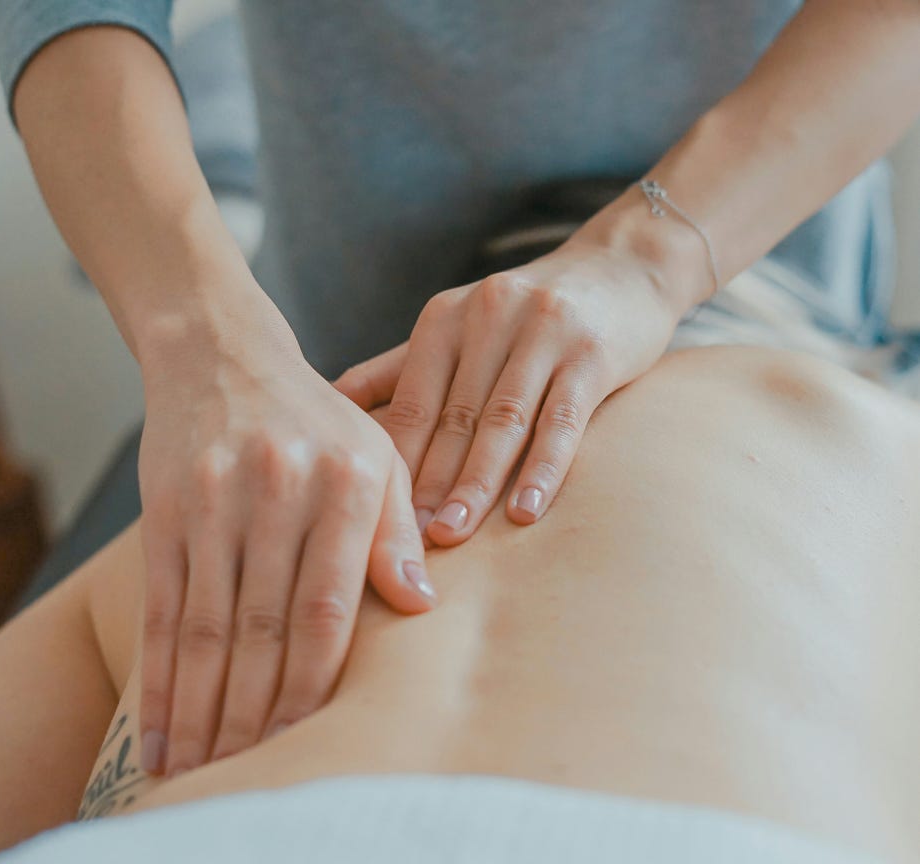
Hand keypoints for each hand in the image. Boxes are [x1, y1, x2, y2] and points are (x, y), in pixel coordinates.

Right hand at [136, 293, 435, 776]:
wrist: (223, 355)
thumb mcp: (377, 456)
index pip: (329, 607)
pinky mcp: (165, 508)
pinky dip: (158, 674)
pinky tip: (159, 725)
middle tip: (248, 773)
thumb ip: (397, 531)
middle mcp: (280, 489)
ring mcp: (215, 498)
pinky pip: (162, 605)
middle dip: (255, 712)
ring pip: (207, 626)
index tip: (309, 739)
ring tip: (199, 768)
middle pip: (264, 626)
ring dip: (203, 707)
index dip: (315, 683)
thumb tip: (420, 607)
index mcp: (347, 482)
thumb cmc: (317, 420)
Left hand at [333, 227, 689, 546]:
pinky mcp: (592, 353)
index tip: (374, 518)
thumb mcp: (458, 326)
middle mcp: (488, 317)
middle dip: (429, 483)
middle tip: (407, 541)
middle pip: (453, 417)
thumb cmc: (527, 313)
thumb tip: (330, 403)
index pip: (411, 402)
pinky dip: (543, 468)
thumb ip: (399, 367)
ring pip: (503, 421)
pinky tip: (525, 512)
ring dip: (476, 483)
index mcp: (445, 318)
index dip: (394, 462)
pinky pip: (563, 419)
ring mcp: (543, 332)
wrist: (621, 267)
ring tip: (453, 534)